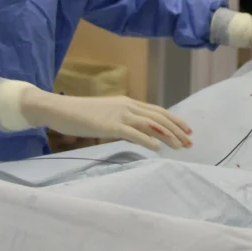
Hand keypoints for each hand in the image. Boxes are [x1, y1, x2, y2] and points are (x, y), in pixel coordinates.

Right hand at [20, 88, 192, 151]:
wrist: (61, 110)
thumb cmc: (82, 114)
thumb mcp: (108, 115)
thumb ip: (124, 122)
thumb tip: (139, 134)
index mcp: (127, 102)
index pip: (157, 111)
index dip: (175, 120)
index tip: (188, 130)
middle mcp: (127, 105)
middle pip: (158, 117)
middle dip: (177, 130)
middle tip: (190, 142)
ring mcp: (119, 114)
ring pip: (150, 124)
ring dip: (168, 136)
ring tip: (180, 146)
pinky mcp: (110, 125)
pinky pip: (133, 133)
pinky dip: (147, 140)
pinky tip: (157, 148)